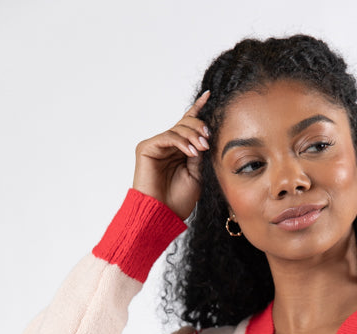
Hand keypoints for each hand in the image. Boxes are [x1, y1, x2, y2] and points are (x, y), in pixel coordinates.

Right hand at [132, 90, 210, 220]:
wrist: (162, 215)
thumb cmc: (178, 201)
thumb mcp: (196, 175)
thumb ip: (199, 155)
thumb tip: (205, 137)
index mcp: (179, 150)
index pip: (188, 125)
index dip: (198, 109)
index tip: (209, 95)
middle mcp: (167, 145)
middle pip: (185, 124)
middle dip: (199, 128)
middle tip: (209, 139)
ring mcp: (156, 145)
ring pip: (178, 128)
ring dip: (193, 135)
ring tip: (202, 148)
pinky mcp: (147, 148)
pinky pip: (168, 136)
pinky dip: (182, 141)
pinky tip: (193, 151)